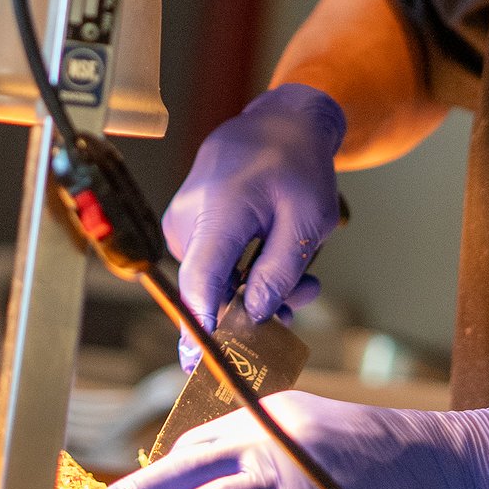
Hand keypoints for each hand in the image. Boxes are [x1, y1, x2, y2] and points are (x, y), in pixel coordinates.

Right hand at [163, 84, 344, 365]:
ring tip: (302, 282)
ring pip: (212, 279)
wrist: (280, 121)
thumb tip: (254, 316)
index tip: (202, 367)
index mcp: (219, 210)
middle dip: (251, 309)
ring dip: (252, 289)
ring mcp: (182, 218)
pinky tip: (273, 265)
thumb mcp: (306, 220)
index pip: (200, 282)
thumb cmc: (297, 163)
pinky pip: (210, 262)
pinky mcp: (186, 223)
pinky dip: (241, 271)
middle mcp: (189, 215)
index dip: (202, 328)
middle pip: (209, 288)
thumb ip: (279, 272)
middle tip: (297, 308)